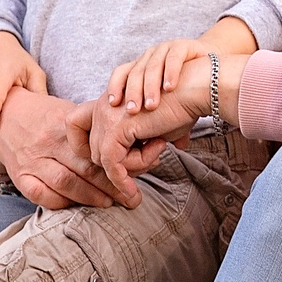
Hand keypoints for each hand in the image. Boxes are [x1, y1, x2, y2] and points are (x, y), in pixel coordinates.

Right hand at [0, 92, 119, 209]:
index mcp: (63, 124)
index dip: (116, 167)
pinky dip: (62, 203)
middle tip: (130, 198)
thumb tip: (130, 146)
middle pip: (84, 169)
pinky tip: (77, 205)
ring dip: (91, 198)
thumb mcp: (68, 112)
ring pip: (65, 184)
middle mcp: (47, 143)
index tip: (134, 178)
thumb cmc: (45, 116)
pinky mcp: (19, 176)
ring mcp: (31, 161)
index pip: (95, 150)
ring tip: (109, 203)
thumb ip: (93, 129)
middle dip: (111, 187)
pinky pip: (42, 196)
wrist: (4, 116)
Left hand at [89, 56, 218, 202]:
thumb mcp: (159, 126)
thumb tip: (156, 156)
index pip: (86, 131)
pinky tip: (133, 190)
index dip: (102, 152)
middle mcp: (103, 105)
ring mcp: (107, 115)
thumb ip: (147, 141)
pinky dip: (121, 180)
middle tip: (155, 158)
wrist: (195, 91)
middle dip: (124, 164)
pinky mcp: (117, 128)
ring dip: (132, 166)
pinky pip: (111, 163)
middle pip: (96, 150)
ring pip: (104, 158)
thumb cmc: (183, 105)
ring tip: (160, 149)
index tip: (133, 163)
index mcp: (110, 101)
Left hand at [110, 38, 211, 116]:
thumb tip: (150, 152)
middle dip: (132, 92)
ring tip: (151, 106)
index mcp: (141, 67)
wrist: (214, 76)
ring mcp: (166, 49)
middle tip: (132, 111)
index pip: (120, 73)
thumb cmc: (186, 96)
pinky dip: (170, 72)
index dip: (115, 87)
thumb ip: (154, 124)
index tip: (113, 105)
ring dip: (149, 87)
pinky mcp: (184, 46)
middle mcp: (151, 55)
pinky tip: (170, 88)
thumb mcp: (165, 109)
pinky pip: (174, 57)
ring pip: (152, 65)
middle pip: (135, 71)